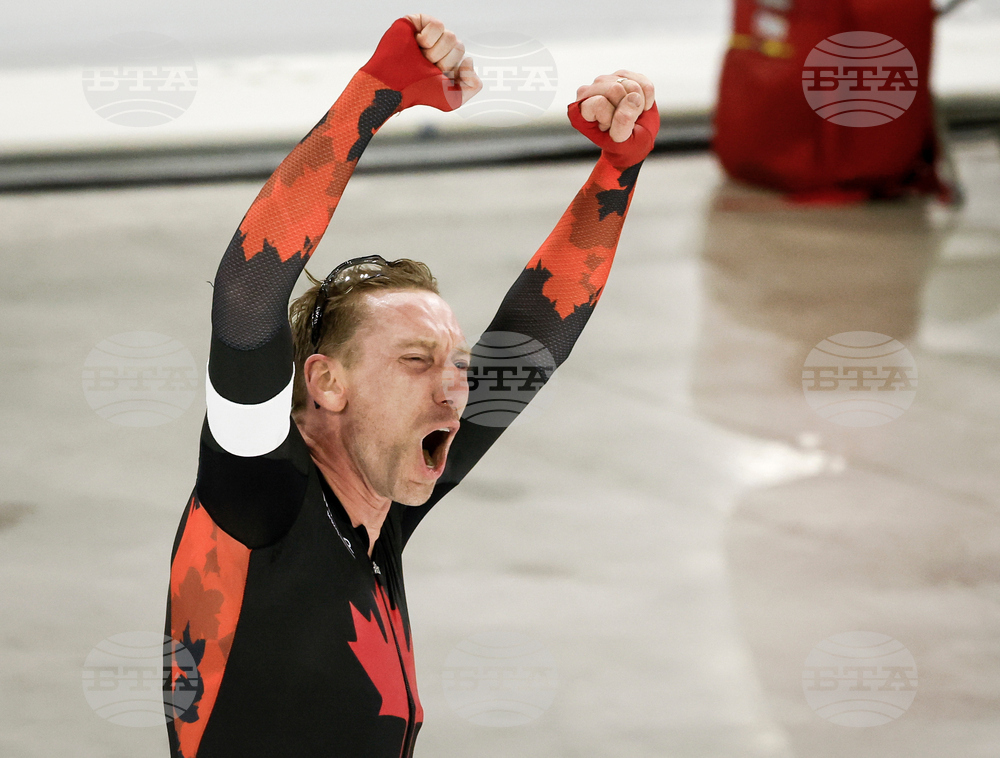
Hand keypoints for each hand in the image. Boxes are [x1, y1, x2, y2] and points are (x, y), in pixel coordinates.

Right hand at [361, 16, 480, 111]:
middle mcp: (439, 46)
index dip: (453, 69)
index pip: (464, 58)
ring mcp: (428, 33)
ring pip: (450, 36)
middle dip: (444, 62)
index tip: (439, 76)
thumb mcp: (452, 100)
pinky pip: (438, 25)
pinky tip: (416, 45)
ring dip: (435, 53)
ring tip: (420, 58)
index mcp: (448, 61)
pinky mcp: (417, 22)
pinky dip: (428, 39)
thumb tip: (469, 60)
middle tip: (427, 68)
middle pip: (459, 46)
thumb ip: (472, 86)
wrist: (395, 85)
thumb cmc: (419, 93)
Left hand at [568, 71, 658, 167]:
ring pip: (631, 84)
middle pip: (616, 89)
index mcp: (581, 109)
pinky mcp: (622, 75)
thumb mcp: (621, 140)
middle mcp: (589, 91)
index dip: (611, 117)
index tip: (609, 128)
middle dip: (628, 108)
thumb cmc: (622, 143)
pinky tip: (640, 106)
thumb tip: (633, 98)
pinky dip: (647, 97)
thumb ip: (623, 122)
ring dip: (639, 104)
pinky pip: (643, 81)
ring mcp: (606, 81)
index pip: (600, 103)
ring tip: (631, 115)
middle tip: (625, 122)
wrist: (633, 140)